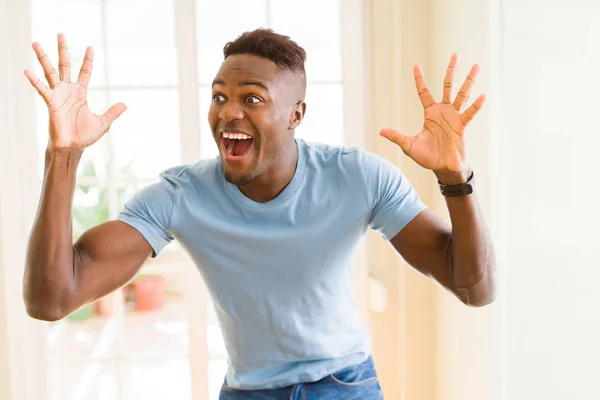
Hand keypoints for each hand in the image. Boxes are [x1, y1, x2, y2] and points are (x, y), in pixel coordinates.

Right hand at [24, 33, 126, 150]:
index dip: (88, 60)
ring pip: (50, 71)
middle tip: (60, 34)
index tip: (90, 47)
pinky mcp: (51, 102)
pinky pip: (42, 89)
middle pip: (65, 65)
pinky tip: (27, 71)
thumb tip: (125, 104)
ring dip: (43, 58)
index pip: (85, 72)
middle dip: (63, 50)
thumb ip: (112, 112)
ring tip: (35, 43)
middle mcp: (68, 90)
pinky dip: (34, 80)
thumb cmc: (84, 136)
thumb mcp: (103, 123)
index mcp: (80, 93)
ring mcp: (58, 95)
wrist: (72, 147)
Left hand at [380, 54, 484, 175]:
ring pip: (462, 94)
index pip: (423, 92)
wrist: (442, 167)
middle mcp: (443, 111)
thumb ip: (396, 136)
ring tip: (476, 66)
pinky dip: (475, 106)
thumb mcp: (408, 145)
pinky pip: (469, 114)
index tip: (416, 66)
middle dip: (451, 70)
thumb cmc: (427, 157)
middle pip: (447, 85)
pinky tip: (482, 96)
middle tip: (455, 54)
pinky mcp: (461, 126)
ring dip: (469, 81)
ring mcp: (454, 117)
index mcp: (430, 113)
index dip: (419, 80)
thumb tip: (380, 131)